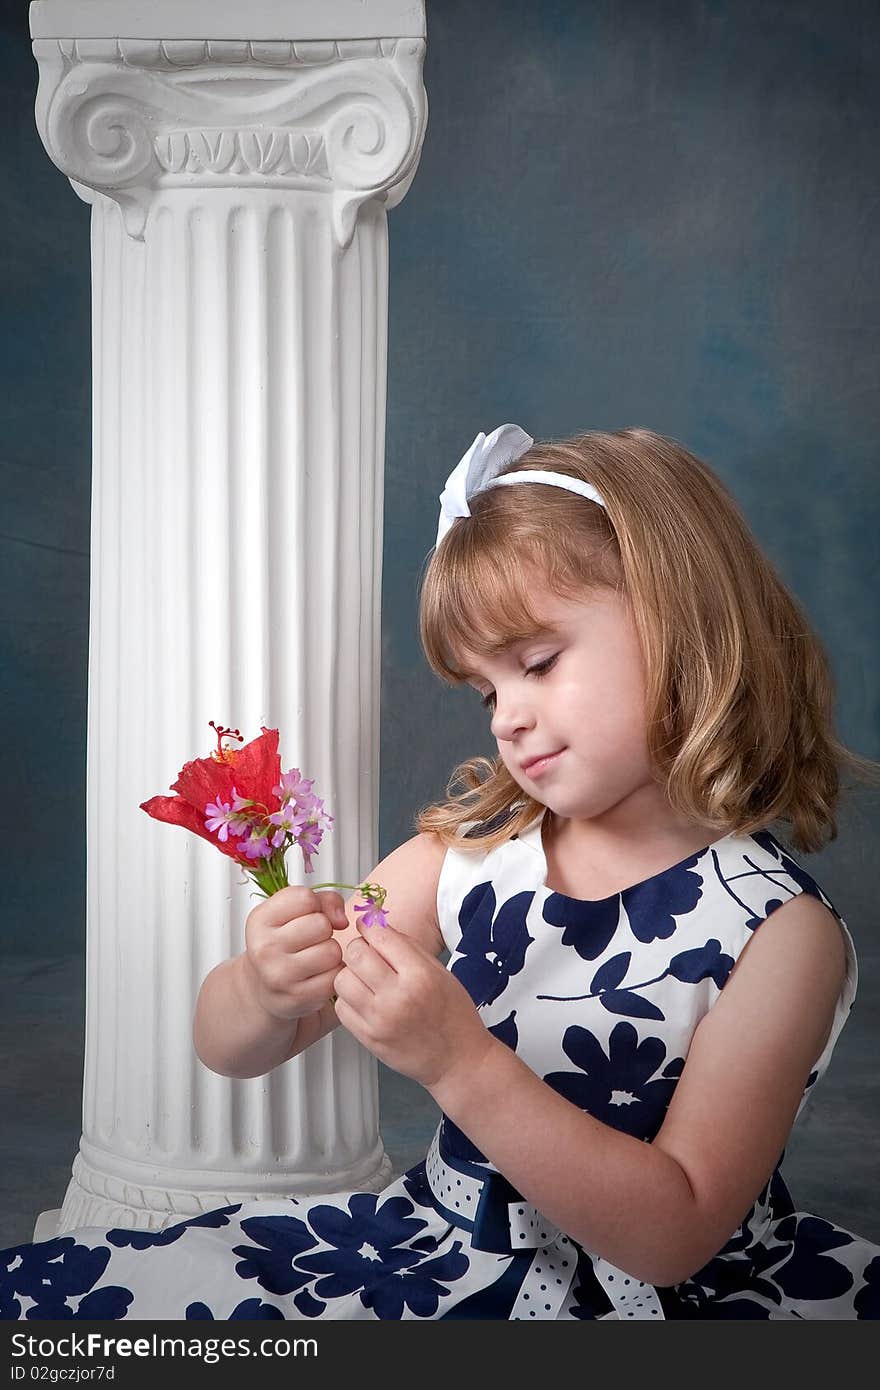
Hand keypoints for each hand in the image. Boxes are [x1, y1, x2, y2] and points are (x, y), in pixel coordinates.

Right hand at [242, 885, 349, 1021]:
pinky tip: (317, 975)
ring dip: (331, 953)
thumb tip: (342, 920)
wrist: (262, 988)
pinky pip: (336, 977)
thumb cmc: (281, 944)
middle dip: (324, 930)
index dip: (314, 905)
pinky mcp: (298, 998)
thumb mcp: (290, 913)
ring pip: (332, 951)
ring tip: (315, 957)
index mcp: (260, 920)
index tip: (305, 916)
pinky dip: (332, 974)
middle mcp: (265, 948)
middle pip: (321, 924)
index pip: (305, 899)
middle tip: (311, 940)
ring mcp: (280, 976)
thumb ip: (323, 901)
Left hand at [331, 921, 492, 1089]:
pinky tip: (363, 1000)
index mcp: (420, 975)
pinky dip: (348, 999)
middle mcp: (398, 996)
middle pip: (355, 954)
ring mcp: (380, 1020)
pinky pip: (341, 1008)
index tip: (367, 927)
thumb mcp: (441, 972)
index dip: (370, 927)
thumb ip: (408, 948)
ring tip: (363, 979)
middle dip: (358, 948)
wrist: (458, 1060)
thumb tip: (377, 927)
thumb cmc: (454, 1014)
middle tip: (365, 954)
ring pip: (342, 980)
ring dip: (349, 974)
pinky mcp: (369, 1038)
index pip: (380, 936)